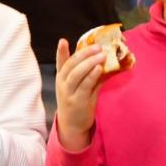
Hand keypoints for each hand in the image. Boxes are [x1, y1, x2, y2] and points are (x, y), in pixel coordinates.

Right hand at [53, 37, 112, 151]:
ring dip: (89, 62)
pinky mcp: (77, 101)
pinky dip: (91, 76)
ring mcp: (68, 93)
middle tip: (97, 46)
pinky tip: (99, 69)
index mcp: (62, 78)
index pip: (60, 62)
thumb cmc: (77, 102)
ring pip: (77, 74)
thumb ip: (89, 73)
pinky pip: (85, 85)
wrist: (72, 125)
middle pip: (71, 65)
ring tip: (101, 55)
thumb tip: (104, 59)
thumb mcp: (80, 86)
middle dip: (84, 54)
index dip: (61, 52)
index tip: (63, 41)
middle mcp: (62, 84)